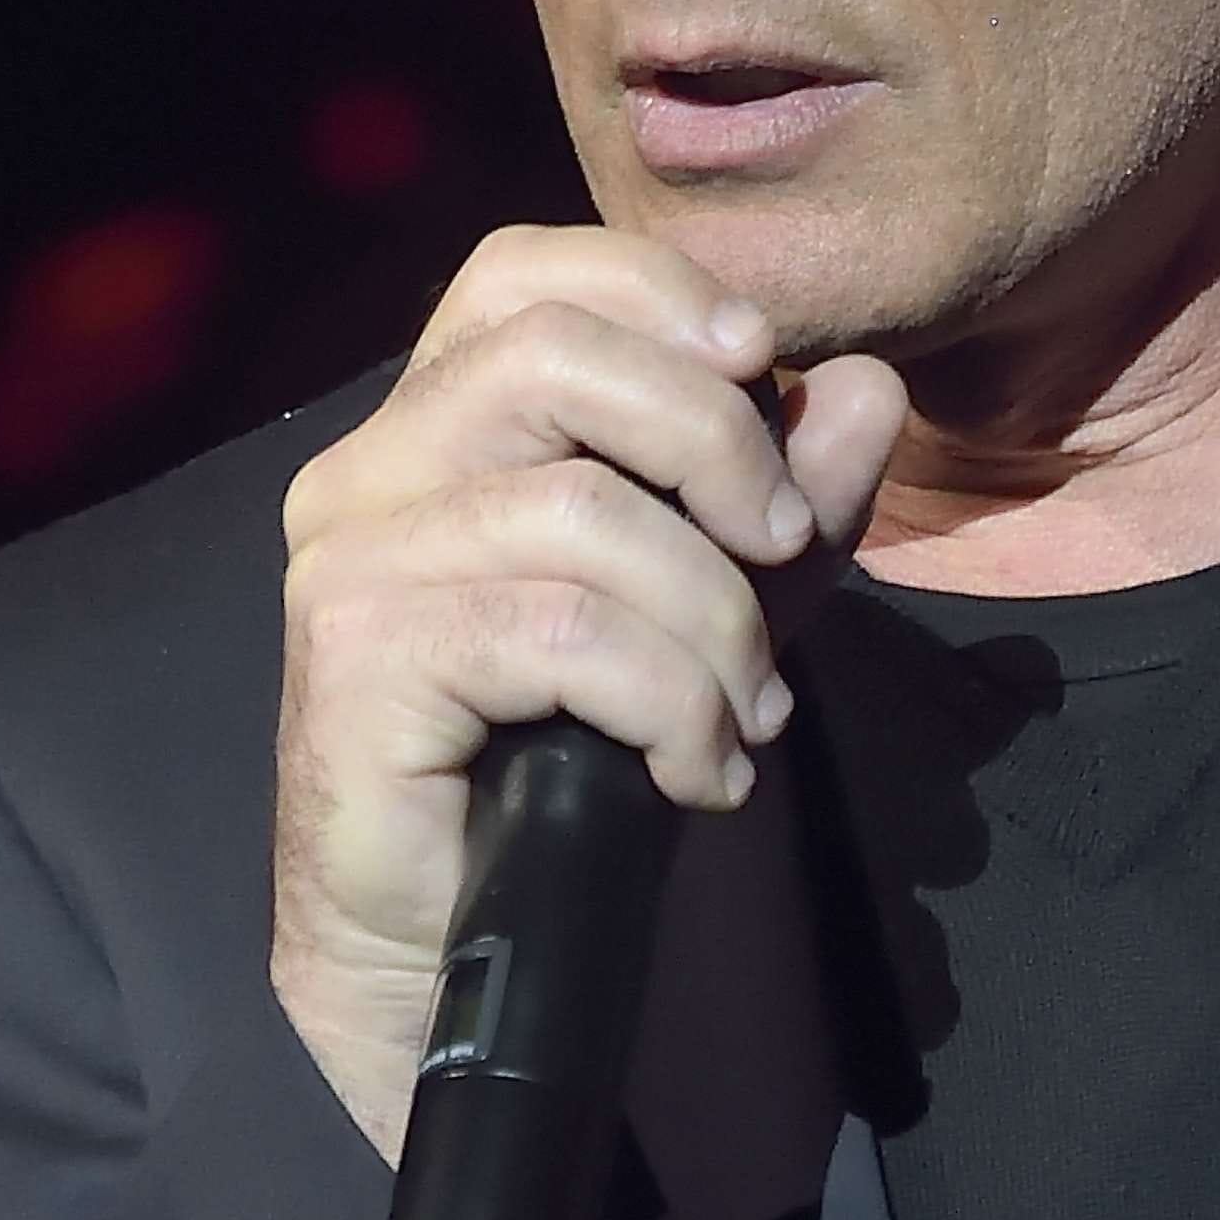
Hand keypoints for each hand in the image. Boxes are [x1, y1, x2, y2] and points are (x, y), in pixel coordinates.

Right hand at [271, 224, 903, 1158]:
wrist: (450, 948)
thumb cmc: (564, 764)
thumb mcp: (710, 608)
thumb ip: (783, 499)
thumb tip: (869, 388)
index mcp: (436, 426)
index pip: (526, 271)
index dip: (659, 291)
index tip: (768, 367)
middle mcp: (367, 467)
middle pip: (556, 356)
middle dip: (715, 443)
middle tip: (784, 549)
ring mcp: (350, 560)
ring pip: (582, 517)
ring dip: (714, 623)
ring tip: (744, 716)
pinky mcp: (356, 659)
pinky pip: (563, 636)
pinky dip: (670, 706)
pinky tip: (695, 775)